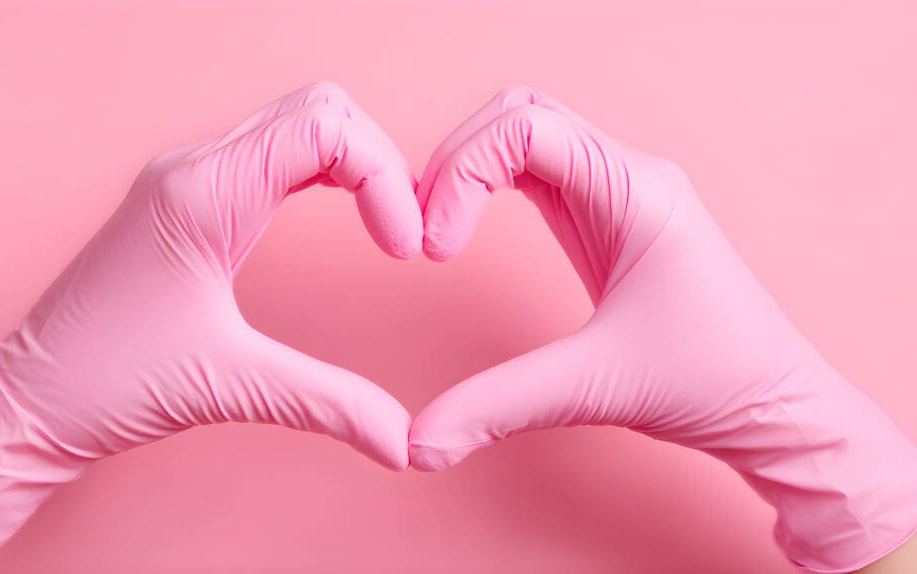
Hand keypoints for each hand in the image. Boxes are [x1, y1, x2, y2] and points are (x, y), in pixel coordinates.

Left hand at [0, 81, 420, 558]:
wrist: (27, 403)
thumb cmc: (105, 385)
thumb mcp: (228, 389)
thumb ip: (327, 406)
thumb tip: (404, 443)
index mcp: (203, 195)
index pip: (323, 127)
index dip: (384, 176)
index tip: (403, 248)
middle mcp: (195, 168)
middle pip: (320, 110)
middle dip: (379, 161)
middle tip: (404, 233)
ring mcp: (188, 179)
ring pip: (299, 123)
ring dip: (356, 163)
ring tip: (388, 226)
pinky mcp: (188, 201)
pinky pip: (274, 155)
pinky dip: (326, 174)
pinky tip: (345, 217)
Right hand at [408, 86, 916, 572]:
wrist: (773, 406)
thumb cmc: (713, 383)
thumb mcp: (595, 388)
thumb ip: (498, 407)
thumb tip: (419, 445)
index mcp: (635, 191)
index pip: (525, 127)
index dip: (463, 173)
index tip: (438, 250)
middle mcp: (627, 176)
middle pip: (518, 114)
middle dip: (457, 161)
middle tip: (428, 231)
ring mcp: (617, 194)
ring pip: (524, 136)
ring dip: (469, 171)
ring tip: (439, 231)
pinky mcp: (606, 222)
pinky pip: (536, 174)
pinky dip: (488, 190)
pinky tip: (467, 233)